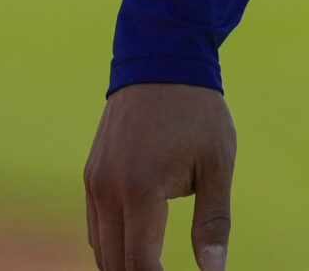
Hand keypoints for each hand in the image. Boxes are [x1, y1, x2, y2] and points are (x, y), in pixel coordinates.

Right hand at [85, 83, 235, 270]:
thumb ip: (213, 221)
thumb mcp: (218, 163)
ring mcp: (93, 181)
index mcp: (141, 187)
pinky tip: (140, 248)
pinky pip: (95, 226)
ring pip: (100, 249)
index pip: (141, 263)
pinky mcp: (90, 175)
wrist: (160, 59)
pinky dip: (114, 245)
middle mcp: (108, 188)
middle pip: (115, 263)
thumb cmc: (197, 111)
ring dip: (125, 265)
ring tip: (157, 267)